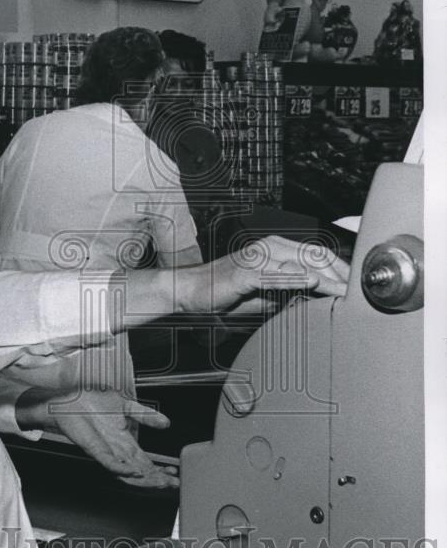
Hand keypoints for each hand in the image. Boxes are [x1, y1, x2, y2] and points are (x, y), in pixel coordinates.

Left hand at [16, 387, 178, 487]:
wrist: (68, 396)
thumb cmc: (91, 401)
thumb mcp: (127, 405)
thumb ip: (146, 415)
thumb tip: (166, 423)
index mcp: (124, 441)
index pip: (145, 461)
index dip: (160, 468)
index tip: (174, 473)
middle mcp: (115, 448)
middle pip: (139, 470)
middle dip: (157, 478)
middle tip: (172, 483)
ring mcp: (105, 450)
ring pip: (126, 471)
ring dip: (143, 477)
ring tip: (158, 482)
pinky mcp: (92, 447)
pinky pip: (108, 462)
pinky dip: (121, 468)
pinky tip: (133, 471)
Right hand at [181, 235, 348, 313]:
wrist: (190, 292)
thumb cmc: (224, 293)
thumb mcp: (264, 295)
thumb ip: (289, 293)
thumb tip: (316, 299)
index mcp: (275, 248)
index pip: (316, 255)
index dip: (339, 268)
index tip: (356, 285)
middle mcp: (268, 247)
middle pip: (314, 256)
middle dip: (339, 273)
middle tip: (358, 291)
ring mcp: (257, 257)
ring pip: (299, 263)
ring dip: (324, 277)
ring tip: (343, 290)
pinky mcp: (245, 271)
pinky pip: (276, 274)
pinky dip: (296, 278)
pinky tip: (312, 284)